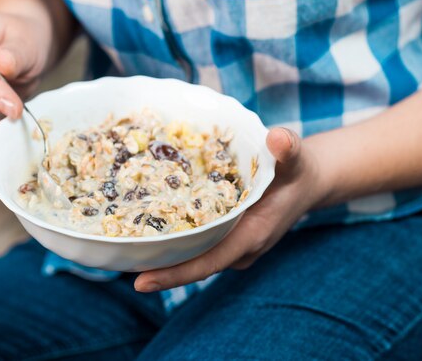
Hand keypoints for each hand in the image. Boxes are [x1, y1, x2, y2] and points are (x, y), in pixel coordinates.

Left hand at [134, 127, 327, 291]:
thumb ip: (288, 148)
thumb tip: (277, 139)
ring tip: (118, 246)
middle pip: (191, 264)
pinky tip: (144, 226)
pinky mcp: (226, 235)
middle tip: (113, 261)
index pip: (208, 262)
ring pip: (191, 254)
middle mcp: (237, 247)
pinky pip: (196, 241)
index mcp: (251, 236)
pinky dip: (173, 237)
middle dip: (156, 266)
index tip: (139, 282)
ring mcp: (231, 244)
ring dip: (160, 253)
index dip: (174, 274)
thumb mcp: (297, 157)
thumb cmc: (299, 171)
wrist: (308, 183)